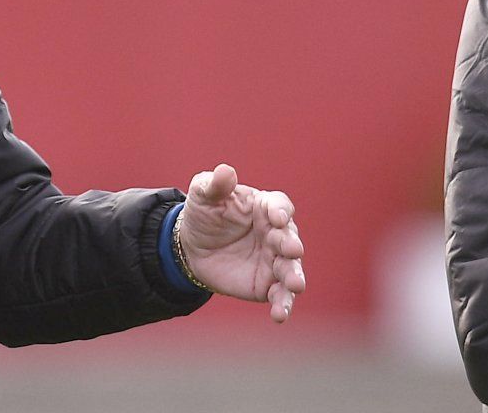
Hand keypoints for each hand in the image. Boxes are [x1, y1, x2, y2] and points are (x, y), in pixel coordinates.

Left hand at [177, 163, 305, 321]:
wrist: (192, 246)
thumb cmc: (204, 212)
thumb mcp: (203, 194)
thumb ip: (215, 185)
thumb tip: (225, 171)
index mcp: (265, 207)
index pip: (279, 206)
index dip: (280, 211)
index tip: (277, 217)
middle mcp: (276, 234)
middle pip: (290, 238)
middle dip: (292, 244)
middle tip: (292, 250)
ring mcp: (274, 260)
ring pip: (291, 269)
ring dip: (295, 277)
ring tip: (295, 285)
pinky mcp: (267, 284)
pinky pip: (279, 295)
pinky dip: (283, 305)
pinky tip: (279, 315)